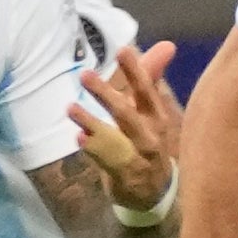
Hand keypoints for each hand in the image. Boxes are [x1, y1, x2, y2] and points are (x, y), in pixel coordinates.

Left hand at [71, 38, 182, 214]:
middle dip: (107, 94)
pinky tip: (80, 138)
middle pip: (128, 113)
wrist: (156, 192)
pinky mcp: (127, 177)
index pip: (146, 91)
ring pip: (116, 138)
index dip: (136, 71)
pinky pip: (109, 163)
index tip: (123, 50)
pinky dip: (95, 150)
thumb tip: (166, 45)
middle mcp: (151, 136)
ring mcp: (140, 158)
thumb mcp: (150, 112)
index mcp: (157, 117)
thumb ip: (151, 78)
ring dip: (92, 122)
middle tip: (84, 75)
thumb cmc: (148, 142)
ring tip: (71, 107)